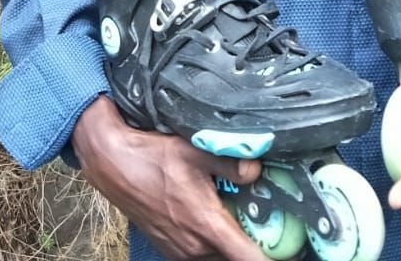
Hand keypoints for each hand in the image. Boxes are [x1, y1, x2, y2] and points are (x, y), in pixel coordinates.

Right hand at [72, 95, 267, 260]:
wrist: (112, 163)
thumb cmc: (152, 157)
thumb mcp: (196, 151)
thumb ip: (232, 163)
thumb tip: (257, 169)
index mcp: (207, 226)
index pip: (248, 259)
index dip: (269, 260)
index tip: (288, 252)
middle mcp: (195, 247)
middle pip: (234, 256)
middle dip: (249, 241)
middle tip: (262, 218)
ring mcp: (180, 250)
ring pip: (216, 253)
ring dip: (227, 239)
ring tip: (231, 210)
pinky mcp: (168, 247)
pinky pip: (199, 250)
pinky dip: (209, 238)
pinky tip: (207, 210)